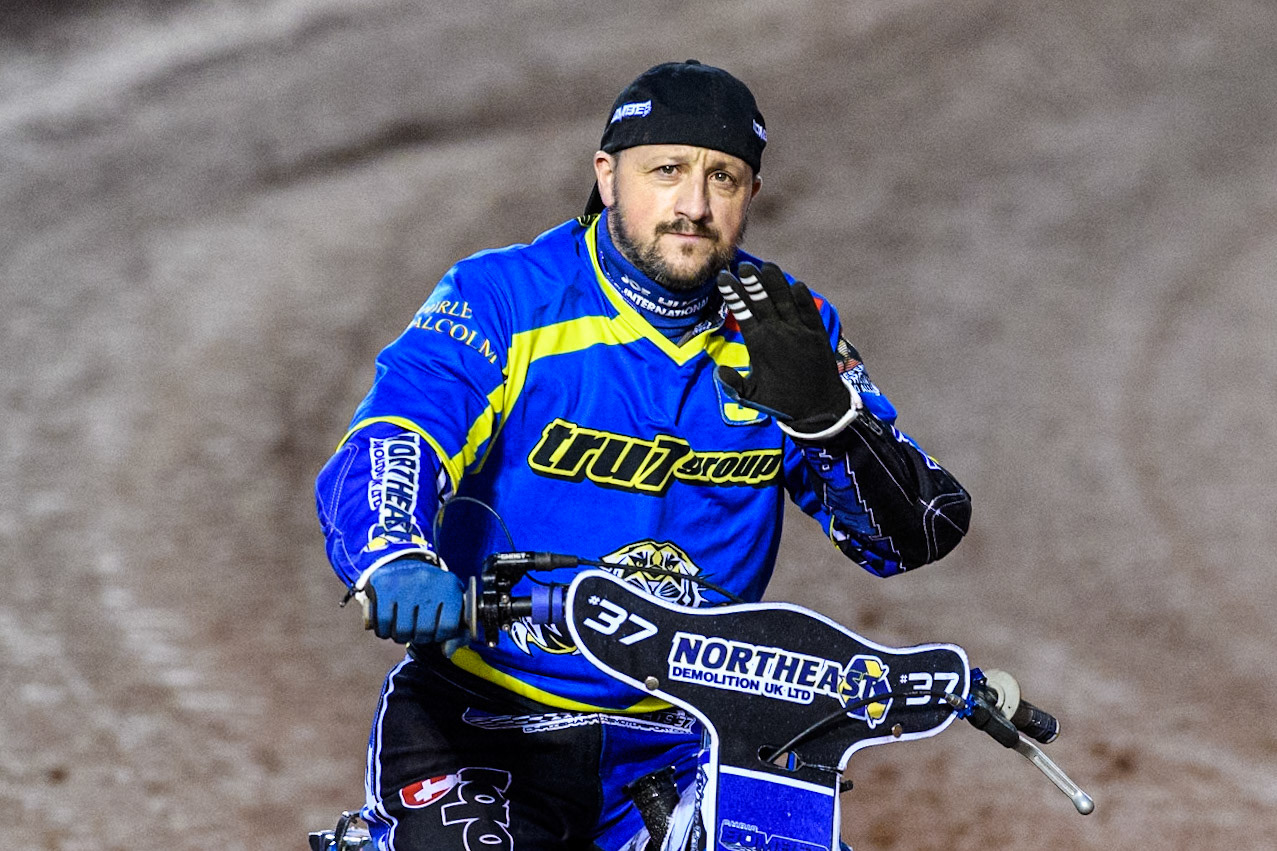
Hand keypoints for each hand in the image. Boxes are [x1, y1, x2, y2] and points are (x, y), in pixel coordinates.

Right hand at [355, 555, 467, 652]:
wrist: (402, 562)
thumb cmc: (431, 590)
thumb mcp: (450, 603)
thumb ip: (458, 631)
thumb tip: (447, 651)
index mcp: (450, 586)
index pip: (449, 627)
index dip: (441, 636)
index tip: (436, 632)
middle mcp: (428, 582)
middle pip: (424, 632)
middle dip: (420, 638)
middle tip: (417, 630)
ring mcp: (405, 584)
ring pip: (402, 631)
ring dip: (401, 636)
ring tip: (404, 628)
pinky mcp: (384, 587)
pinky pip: (383, 623)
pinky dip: (384, 631)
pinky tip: (389, 624)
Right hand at [715, 262, 856, 436]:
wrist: (819, 408)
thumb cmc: (782, 402)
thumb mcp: (752, 396)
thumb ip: (733, 382)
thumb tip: (719, 371)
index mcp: (760, 346)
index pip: (743, 312)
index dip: (733, 294)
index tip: (724, 278)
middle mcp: (779, 333)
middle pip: (762, 300)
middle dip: (751, 281)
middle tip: (742, 265)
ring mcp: (800, 331)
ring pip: (785, 299)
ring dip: (774, 281)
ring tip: (765, 266)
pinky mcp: (817, 333)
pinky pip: (807, 308)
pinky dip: (801, 295)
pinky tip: (794, 284)